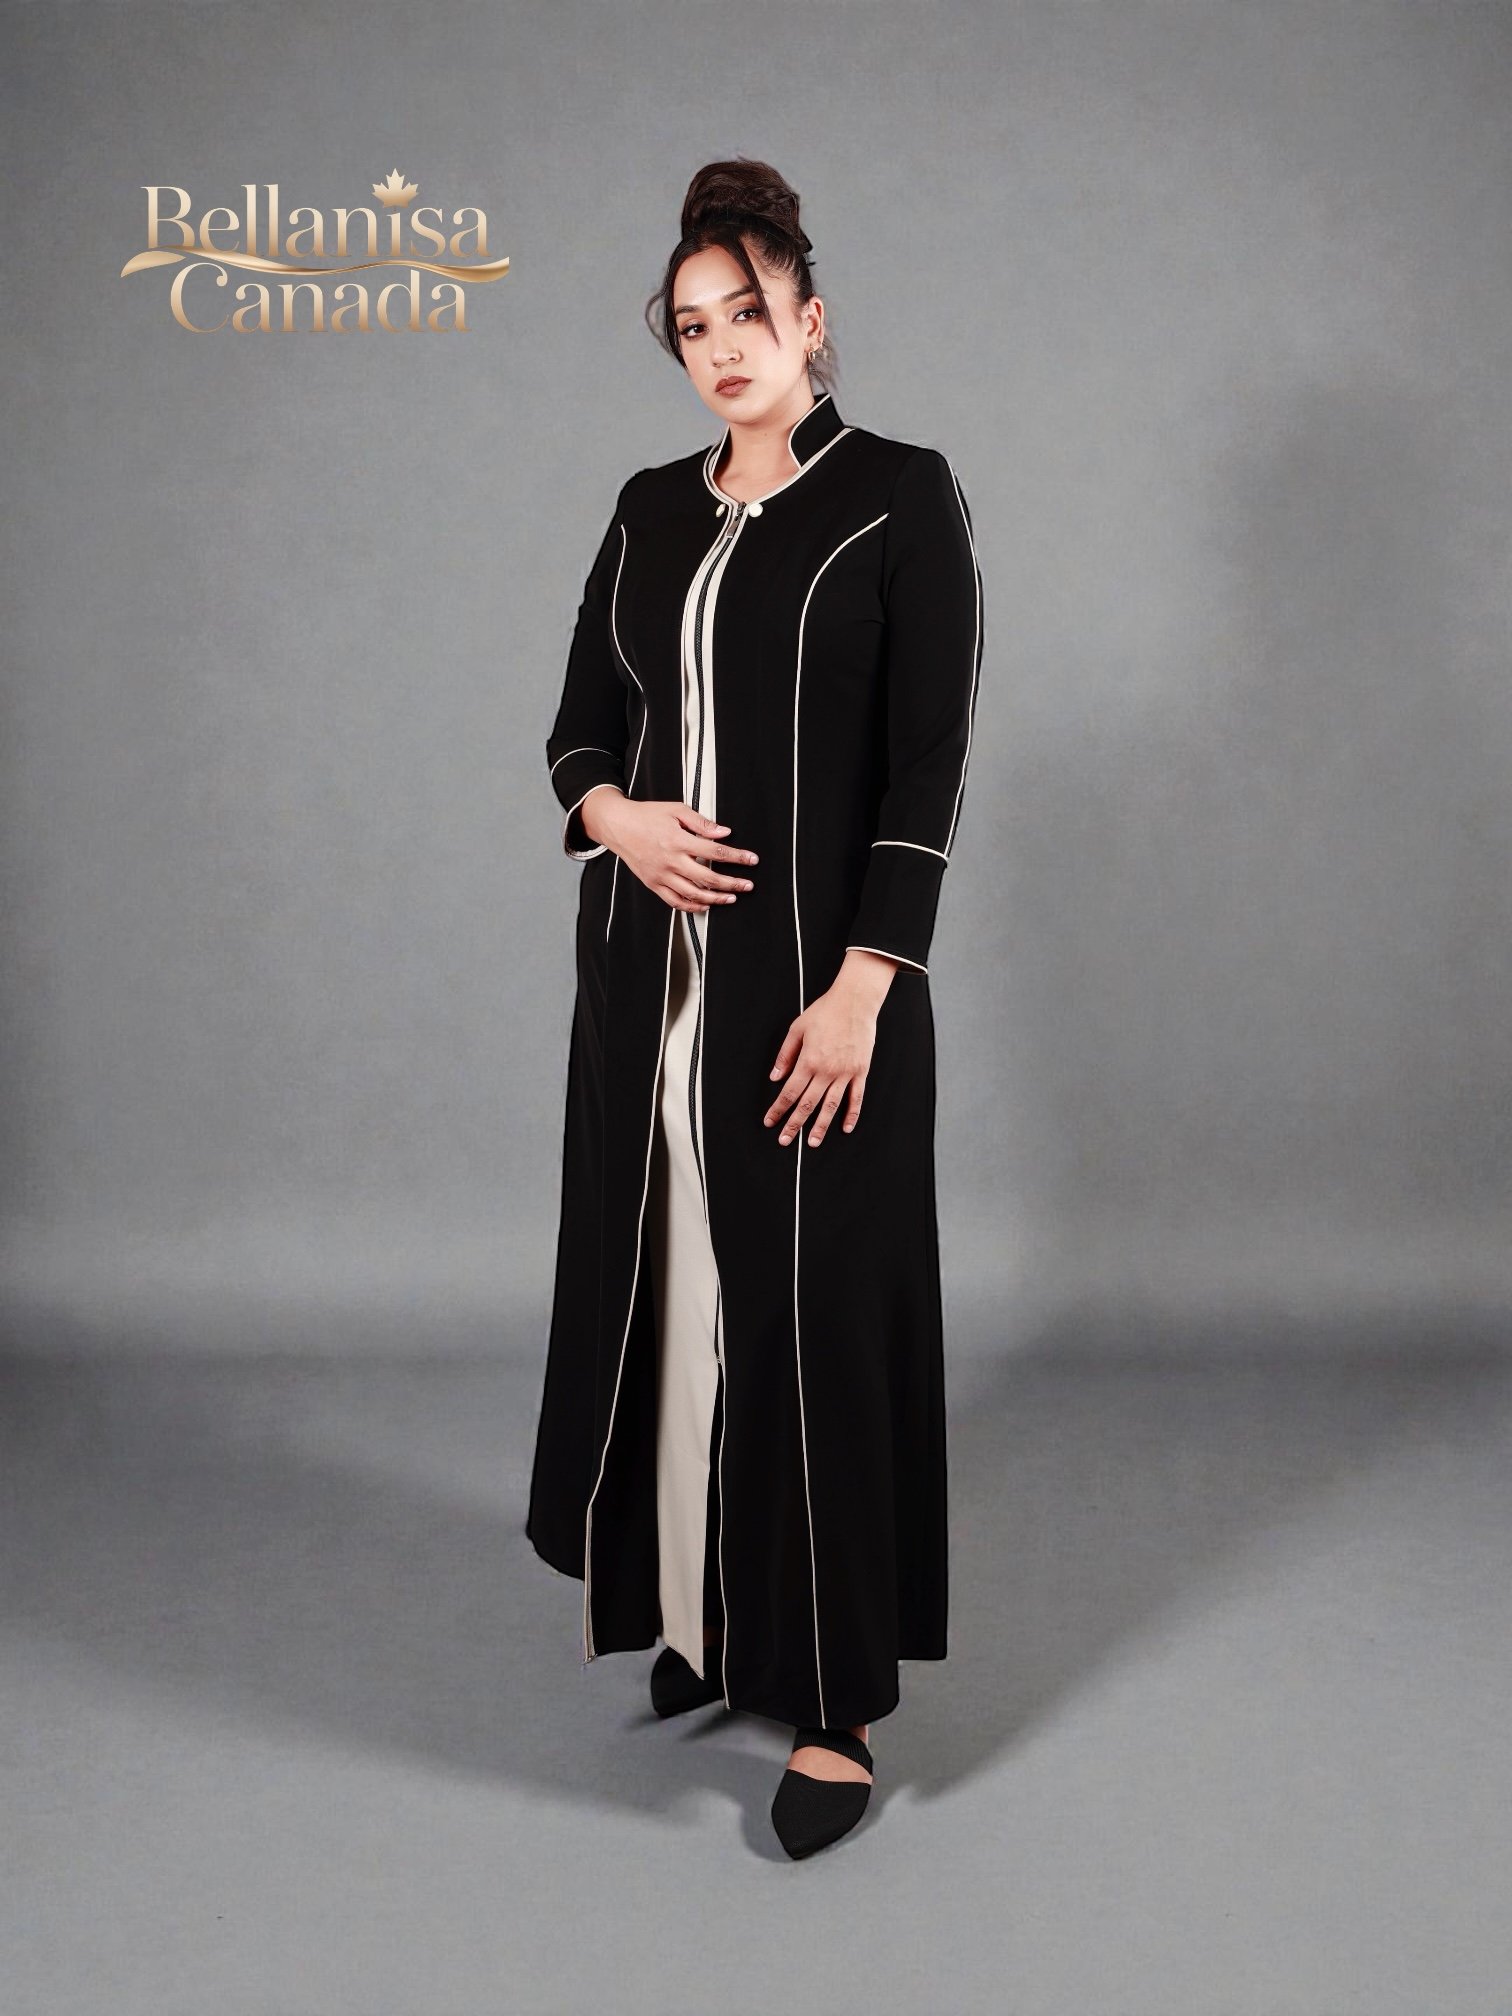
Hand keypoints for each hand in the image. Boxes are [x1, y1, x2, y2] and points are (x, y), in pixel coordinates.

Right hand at [583, 789, 757, 912]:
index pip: (715, 852)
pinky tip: (705, 905)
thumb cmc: (646, 816)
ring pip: (693, 893)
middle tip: (747, 885)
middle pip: (708, 877)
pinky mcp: (653, 884)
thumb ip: (701, 823)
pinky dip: (691, 906)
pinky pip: (675, 901)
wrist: (618, 826)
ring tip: (731, 898)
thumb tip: (723, 832)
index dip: (737, 857)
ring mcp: (661, 875)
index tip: (750, 860)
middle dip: (732, 883)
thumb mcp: (676, 810)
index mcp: (678, 840)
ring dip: (716, 898)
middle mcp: (670, 860)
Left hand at [764, 968, 889, 1145]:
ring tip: (813, 1142)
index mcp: (808, 1061)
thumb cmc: (826, 1011)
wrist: (854, 1002)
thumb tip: (775, 1076)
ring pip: (831, 1106)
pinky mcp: (860, 1071)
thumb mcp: (797, 1029)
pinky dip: (851, 1114)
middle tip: (785, 1140)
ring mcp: (845, 1073)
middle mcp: (827, 1071)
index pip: (789, 1092)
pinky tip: (845, 1127)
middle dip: (794, 1125)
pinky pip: (856, 1097)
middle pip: (808, 1104)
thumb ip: (785, 1054)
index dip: (778, 1109)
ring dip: (820, 1126)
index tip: (770, 1121)